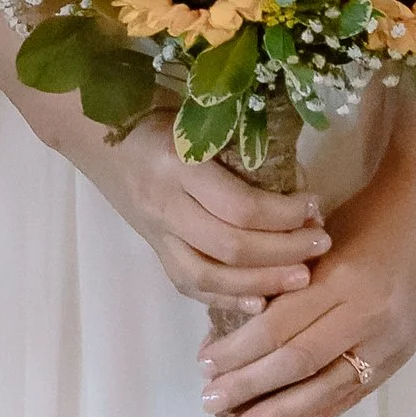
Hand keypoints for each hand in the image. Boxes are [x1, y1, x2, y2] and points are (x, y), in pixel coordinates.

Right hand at [62, 109, 329, 305]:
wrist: (94, 131)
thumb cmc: (157, 114)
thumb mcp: (196, 118)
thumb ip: (236, 144)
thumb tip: (296, 173)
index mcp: (179, 164)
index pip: (239, 206)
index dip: (283, 214)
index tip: (315, 206)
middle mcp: (166, 205)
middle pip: (230, 247)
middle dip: (283, 251)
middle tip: (321, 245)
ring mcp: (156, 233)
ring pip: (208, 276)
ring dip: (261, 282)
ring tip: (302, 277)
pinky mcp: (153, 249)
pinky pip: (188, 284)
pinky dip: (226, 298)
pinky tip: (259, 302)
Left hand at [196, 150, 415, 416]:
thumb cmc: (366, 217)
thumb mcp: (318, 241)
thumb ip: (285, 284)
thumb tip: (232, 330)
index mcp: (342, 278)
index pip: (280, 325)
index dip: (239, 350)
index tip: (204, 365)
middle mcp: (368, 314)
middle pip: (298, 361)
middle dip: (250, 386)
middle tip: (210, 403)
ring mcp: (389, 341)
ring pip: (326, 387)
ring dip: (281, 413)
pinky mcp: (401, 356)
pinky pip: (355, 394)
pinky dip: (321, 416)